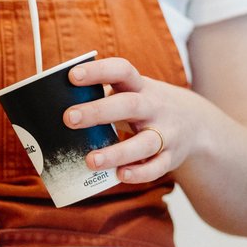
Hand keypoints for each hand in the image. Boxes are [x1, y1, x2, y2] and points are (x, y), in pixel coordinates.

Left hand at [63, 56, 200, 184]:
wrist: (196, 123)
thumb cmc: (146, 106)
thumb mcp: (131, 92)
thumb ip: (101, 97)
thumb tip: (50, 108)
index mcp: (140, 86)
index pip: (121, 70)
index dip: (98, 71)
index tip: (72, 76)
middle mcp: (154, 106)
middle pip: (130, 105)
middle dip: (98, 111)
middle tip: (68, 118)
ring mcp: (166, 132)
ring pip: (145, 142)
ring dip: (117, 152)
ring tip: (90, 160)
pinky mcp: (172, 156)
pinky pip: (158, 167)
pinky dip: (140, 173)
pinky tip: (119, 176)